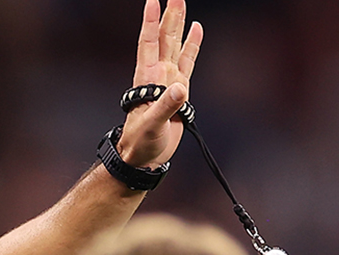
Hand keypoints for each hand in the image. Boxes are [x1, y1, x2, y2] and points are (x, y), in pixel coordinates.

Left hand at [118, 0, 203, 168]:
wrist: (143, 156)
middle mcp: (157, 75)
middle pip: (163, 38)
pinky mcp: (178, 90)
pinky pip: (188, 61)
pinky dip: (193, 45)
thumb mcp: (152, 126)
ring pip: (174, 45)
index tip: (153, 0)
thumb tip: (181, 89)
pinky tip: (197, 29)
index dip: (150, 22)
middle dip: (168, 16)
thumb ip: (166, 107)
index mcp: (147, 79)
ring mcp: (168, 80)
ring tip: (181, 3)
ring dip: (178, 25)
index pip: (148, 43)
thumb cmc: (141, 143)